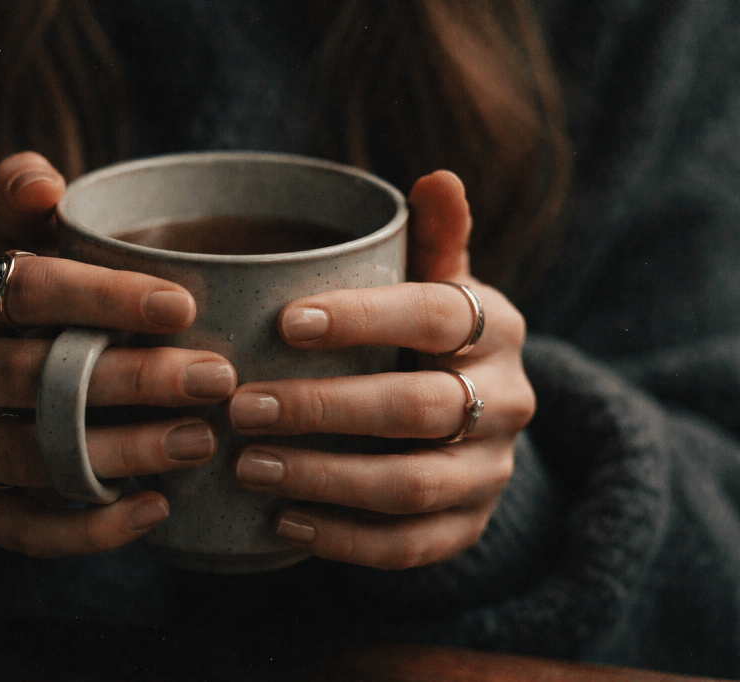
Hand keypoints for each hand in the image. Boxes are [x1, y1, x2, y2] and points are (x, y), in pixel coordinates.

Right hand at [0, 152, 236, 557]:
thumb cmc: (21, 303)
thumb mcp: (16, 246)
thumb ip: (24, 206)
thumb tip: (40, 177)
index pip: (27, 290)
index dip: (103, 296)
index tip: (185, 305)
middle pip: (37, 377)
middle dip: (133, 379)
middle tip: (219, 380)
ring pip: (35, 454)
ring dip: (123, 451)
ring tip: (202, 442)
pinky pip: (22, 528)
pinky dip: (88, 528)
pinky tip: (156, 511)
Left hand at [228, 170, 533, 569]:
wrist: (476, 422)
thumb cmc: (429, 338)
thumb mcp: (437, 285)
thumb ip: (434, 241)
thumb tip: (438, 177)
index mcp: (497, 326)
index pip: (434, 314)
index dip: (361, 319)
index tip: (283, 323)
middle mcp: (508, 400)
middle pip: (417, 408)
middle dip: (323, 408)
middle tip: (241, 407)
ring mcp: (492, 472)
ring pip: (411, 485)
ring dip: (324, 477)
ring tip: (248, 466)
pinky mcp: (469, 526)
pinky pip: (410, 546)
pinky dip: (344, 539)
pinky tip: (281, 522)